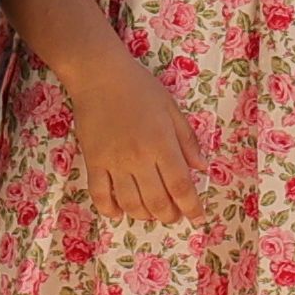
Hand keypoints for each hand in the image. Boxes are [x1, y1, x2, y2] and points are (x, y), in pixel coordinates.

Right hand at [77, 71, 200, 224]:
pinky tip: (118, 212)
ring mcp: (113, 162)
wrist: (99, 76)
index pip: (180, 186)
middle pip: (157, 200)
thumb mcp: (172, 109)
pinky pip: (99, 195)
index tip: (198, 218)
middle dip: (168, 215)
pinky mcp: (93, 162)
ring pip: (130, 203)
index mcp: (162, 144)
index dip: (191, 207)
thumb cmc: (140, 88)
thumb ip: (187, 140)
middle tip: (173, 216)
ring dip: (143, 215)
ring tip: (150, 213)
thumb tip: (201, 167)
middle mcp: (139, 158)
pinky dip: (109, 210)